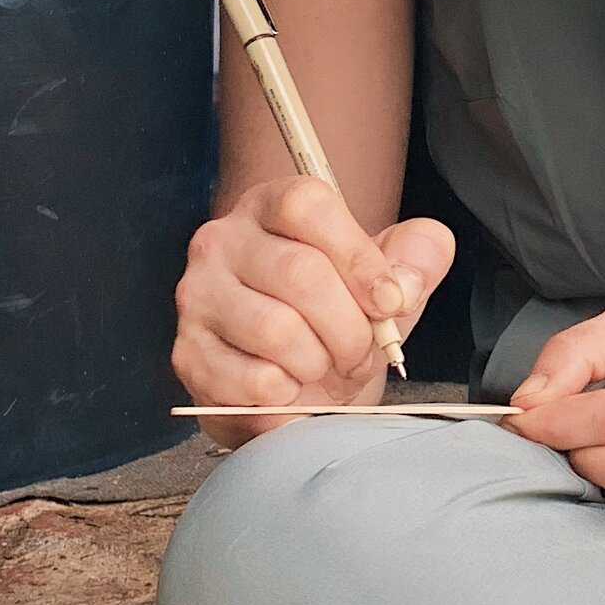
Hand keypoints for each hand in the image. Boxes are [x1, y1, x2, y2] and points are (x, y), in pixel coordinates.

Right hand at [172, 175, 454, 441]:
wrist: (288, 387)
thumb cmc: (333, 322)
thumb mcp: (385, 283)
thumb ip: (415, 260)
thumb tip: (408, 278)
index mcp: (272, 207)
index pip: (310, 207)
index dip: (361, 259)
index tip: (391, 303)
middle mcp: (223, 240)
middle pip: (300, 273)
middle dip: (350, 328)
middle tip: (361, 353)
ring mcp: (198, 296)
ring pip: (277, 330)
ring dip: (319, 364)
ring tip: (324, 369)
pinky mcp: (188, 352)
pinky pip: (254, 380)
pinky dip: (289, 396)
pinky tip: (291, 389)